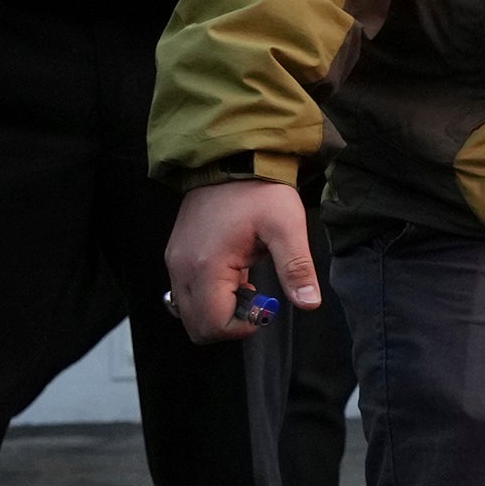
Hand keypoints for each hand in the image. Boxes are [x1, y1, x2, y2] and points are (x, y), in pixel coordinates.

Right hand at [161, 178, 316, 345]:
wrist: (231, 158)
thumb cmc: (259, 190)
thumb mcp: (286, 227)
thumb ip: (296, 268)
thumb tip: (309, 303)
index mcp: (206, 266)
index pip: (213, 325)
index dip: (243, 327)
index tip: (264, 306)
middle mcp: (181, 268)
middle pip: (197, 326)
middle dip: (229, 323)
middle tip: (255, 297)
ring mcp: (175, 262)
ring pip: (189, 313)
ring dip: (219, 310)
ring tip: (245, 282)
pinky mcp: (176, 255)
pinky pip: (186, 293)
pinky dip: (209, 295)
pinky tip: (233, 273)